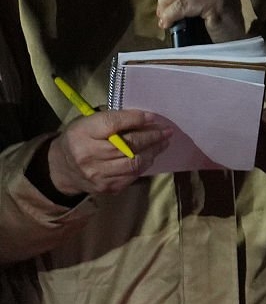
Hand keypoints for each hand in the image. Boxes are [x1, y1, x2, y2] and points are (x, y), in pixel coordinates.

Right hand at [45, 110, 171, 196]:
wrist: (61, 168)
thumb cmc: (80, 139)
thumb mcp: (88, 123)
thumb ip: (112, 120)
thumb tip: (145, 118)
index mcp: (82, 133)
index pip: (112, 124)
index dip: (135, 119)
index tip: (153, 117)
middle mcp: (88, 155)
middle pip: (127, 145)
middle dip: (152, 137)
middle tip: (167, 131)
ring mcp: (97, 174)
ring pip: (133, 162)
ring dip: (153, 151)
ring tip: (163, 143)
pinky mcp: (105, 187)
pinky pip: (132, 175)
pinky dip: (144, 164)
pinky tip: (150, 156)